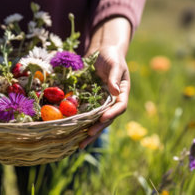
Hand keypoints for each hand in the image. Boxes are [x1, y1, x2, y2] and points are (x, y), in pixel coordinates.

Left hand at [79, 17, 130, 148]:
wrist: (102, 51)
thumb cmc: (111, 56)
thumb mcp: (114, 63)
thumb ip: (114, 77)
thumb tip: (115, 91)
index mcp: (122, 92)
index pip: (120, 106)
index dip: (112, 113)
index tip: (102, 118)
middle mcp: (112, 100)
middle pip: (107, 118)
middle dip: (98, 128)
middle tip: (87, 136)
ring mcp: (101, 101)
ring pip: (96, 120)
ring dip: (88, 132)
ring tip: (79, 144)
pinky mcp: (91, 100)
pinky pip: (86, 114)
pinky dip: (80, 123)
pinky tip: (72, 133)